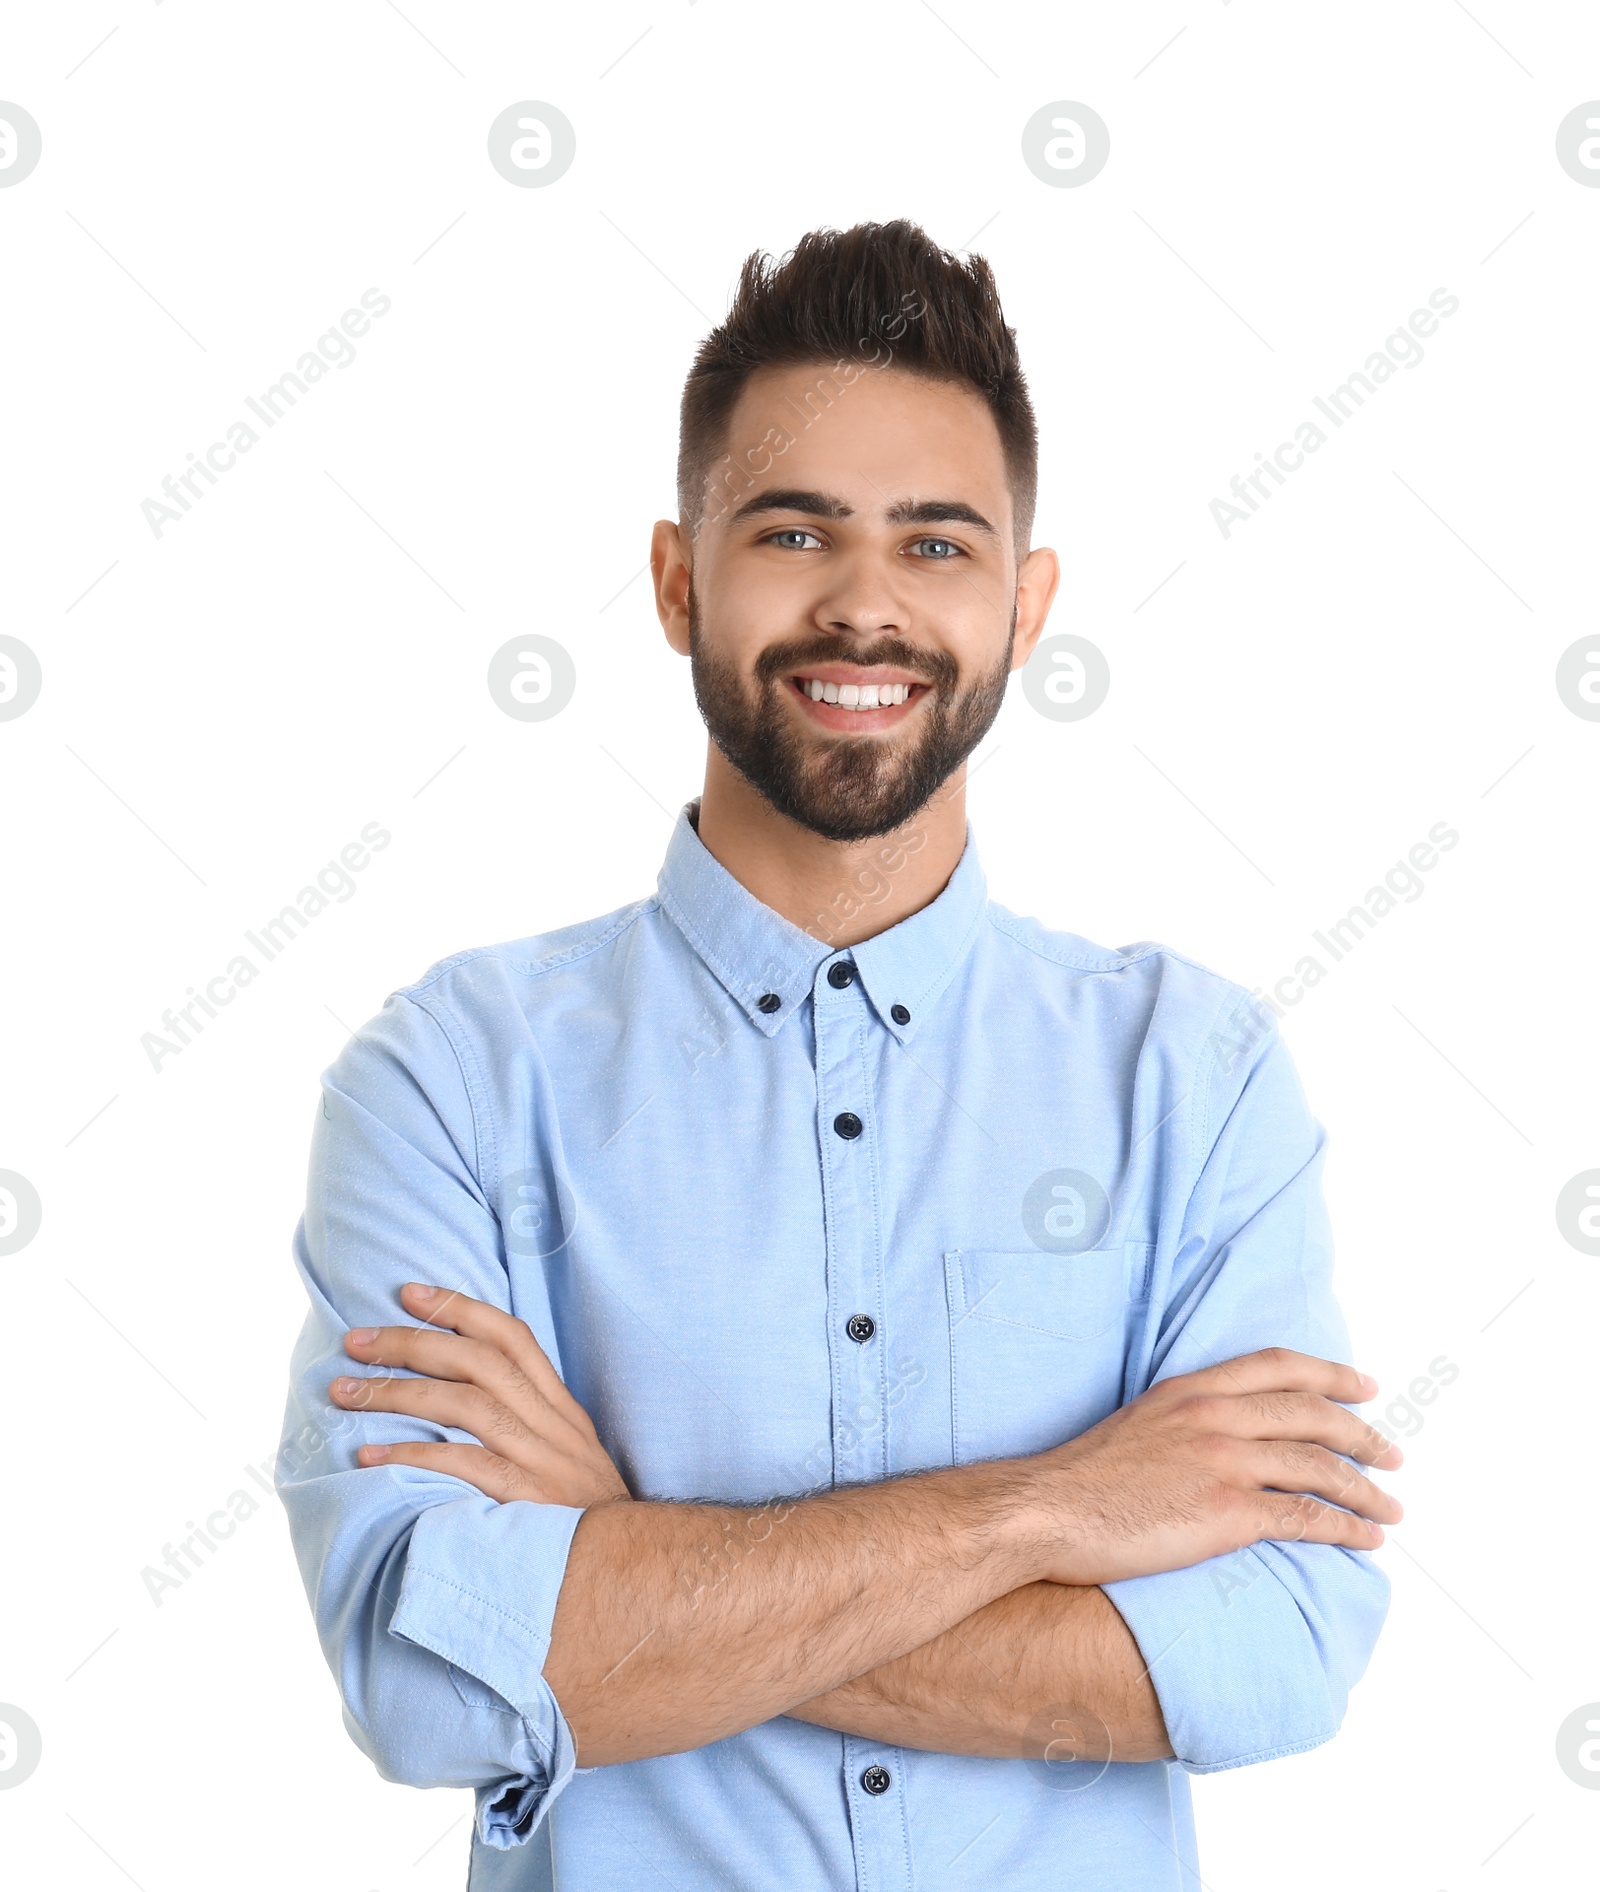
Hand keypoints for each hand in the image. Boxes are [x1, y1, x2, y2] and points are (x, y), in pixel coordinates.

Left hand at [329, 1283, 630, 1508]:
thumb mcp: (568, 1459)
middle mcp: (554, 1426)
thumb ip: (528, 1425)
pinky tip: (372, 1454)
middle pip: (479, 1363)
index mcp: (561, 1409)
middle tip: (356, 1341)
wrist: (632, 1571)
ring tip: (346, 1393)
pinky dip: (413, 1454)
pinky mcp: (526, 1503)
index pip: (513, 1337)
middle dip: (412, 1343)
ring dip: (398, 1393)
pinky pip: (463, 1466)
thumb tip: (462, 1396)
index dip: (461, 1308)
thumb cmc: (586, 1519)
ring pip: (466, 1405)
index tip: (411, 1293)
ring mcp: (542, 1463)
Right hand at [1032, 1347, 1402, 1586]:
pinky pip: (1305, 1517)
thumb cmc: (1082, 1479)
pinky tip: (1366, 1540)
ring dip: (1366, 1489)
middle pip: (1312, 1415)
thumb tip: (1225, 1437)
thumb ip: (1187, 1419)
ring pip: (1319, 1468)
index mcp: (1191, 1389)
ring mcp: (1222, 1462)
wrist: (1047, 1511)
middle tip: (1393, 1455)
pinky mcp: (1225, 1512)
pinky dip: (1345, 1528)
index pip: (1279, 1366)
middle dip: (1362, 1435)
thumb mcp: (1139, 1422)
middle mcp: (1214, 1416)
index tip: (1366, 1386)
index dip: (1331, 1374)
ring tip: (1391, 1508)